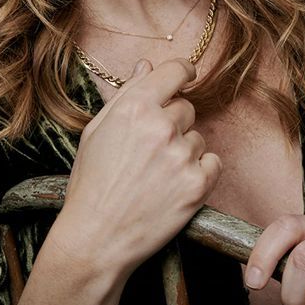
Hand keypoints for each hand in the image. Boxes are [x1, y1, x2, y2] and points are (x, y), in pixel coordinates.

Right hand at [49, 57, 222, 279]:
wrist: (97, 238)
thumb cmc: (92, 185)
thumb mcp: (96, 132)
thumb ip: (126, 95)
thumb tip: (146, 65)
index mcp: (134, 108)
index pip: (175, 71)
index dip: (183, 72)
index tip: (185, 77)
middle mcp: (160, 127)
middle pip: (187, 108)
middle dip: (173, 123)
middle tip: (151, 151)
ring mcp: (181, 156)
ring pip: (198, 138)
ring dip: (184, 151)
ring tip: (157, 175)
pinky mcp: (198, 185)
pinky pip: (213, 163)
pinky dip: (200, 173)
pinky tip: (175, 186)